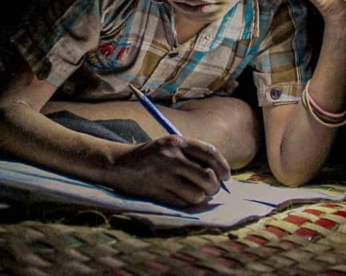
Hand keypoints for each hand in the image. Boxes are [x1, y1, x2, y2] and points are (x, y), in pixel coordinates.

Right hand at [105, 135, 230, 207]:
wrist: (118, 164)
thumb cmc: (149, 156)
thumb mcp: (169, 146)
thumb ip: (191, 155)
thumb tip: (220, 175)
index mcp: (176, 141)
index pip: (210, 153)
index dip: (223, 166)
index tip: (226, 176)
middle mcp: (171, 156)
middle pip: (208, 176)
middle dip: (214, 187)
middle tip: (211, 189)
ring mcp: (163, 175)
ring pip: (198, 194)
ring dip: (199, 197)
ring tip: (193, 193)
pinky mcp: (157, 191)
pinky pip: (183, 203)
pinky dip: (185, 202)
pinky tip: (178, 196)